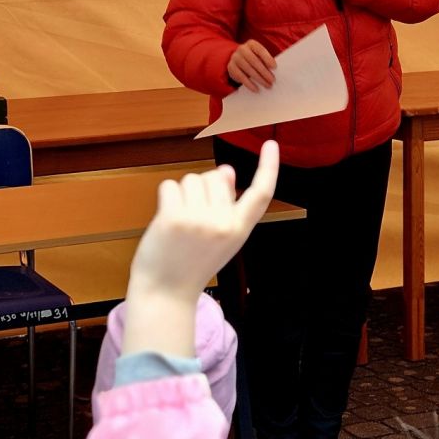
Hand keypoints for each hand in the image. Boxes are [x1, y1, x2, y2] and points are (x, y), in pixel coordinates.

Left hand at [122, 142, 279, 357]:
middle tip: (194, 218)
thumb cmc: (191, 263)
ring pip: (192, 179)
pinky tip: (166, 218)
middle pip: (215, 177)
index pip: (261, 194)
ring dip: (183, 193)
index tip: (272, 145)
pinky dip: (166, 197)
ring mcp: (198, 220)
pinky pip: (170, 186)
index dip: (269, 168)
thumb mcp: (220, 238)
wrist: (166, 293)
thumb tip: (226, 171)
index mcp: (239, 229)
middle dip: (203, 188)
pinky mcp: (173, 218)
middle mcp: (223, 223)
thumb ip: (227, 205)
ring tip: (180, 221)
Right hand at [227, 40, 275, 91]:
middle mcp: (242, 49)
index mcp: (252, 44)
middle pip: (254, 61)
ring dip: (259, 79)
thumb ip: (266, 60)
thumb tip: (274, 71)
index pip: (260, 50)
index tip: (275, 67)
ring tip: (267, 85)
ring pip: (248, 69)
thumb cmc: (254, 58)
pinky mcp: (231, 67)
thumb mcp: (259, 56)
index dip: (267, 58)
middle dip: (264, 71)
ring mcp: (235, 58)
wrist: (238, 60)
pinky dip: (249, 84)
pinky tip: (256, 89)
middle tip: (272, 80)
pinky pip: (241, 77)